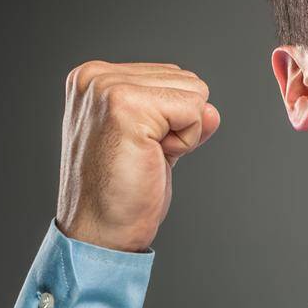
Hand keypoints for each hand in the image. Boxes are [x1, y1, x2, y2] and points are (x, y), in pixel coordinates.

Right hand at [55, 61, 220, 252]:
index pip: (172, 75)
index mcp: (94, 78)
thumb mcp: (154, 142)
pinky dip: (186, 141)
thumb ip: (181, 118)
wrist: (99, 232)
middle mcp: (96, 77)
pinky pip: (195, 111)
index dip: (171, 117)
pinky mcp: (126, 105)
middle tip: (141, 155)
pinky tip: (151, 159)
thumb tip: (212, 111)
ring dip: (182, 133)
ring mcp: (108, 88)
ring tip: (144, 156)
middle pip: (187, 79)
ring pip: (195, 93)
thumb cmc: (120, 193)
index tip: (137, 146)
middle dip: (178, 123)